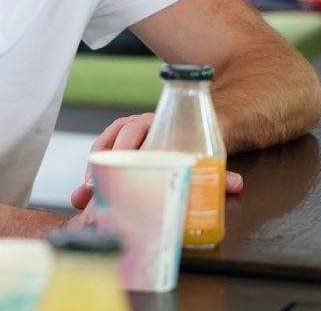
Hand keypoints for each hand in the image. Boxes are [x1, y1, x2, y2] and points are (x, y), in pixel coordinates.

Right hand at [68, 113, 243, 209]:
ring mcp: (124, 139)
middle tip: (99, 184)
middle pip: (115, 141)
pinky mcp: (116, 154)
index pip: (137, 128)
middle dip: (106, 164)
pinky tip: (83, 196)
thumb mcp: (204, 159)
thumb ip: (218, 173)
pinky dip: (91, 179)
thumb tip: (236, 184)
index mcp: (158, 123)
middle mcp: (137, 127)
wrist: (191, 136)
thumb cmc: (194, 149)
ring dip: (93, 173)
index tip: (124, 165)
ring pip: (103, 151)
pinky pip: (99, 163)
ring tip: (86, 194)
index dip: (127, 147)